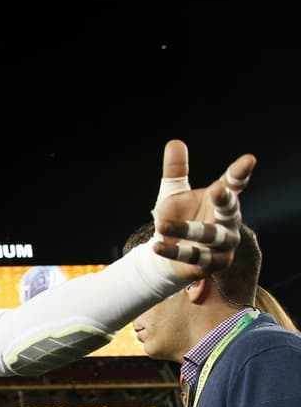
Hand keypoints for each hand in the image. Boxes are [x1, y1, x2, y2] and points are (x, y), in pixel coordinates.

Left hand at [149, 140, 253, 280]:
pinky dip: (174, 251)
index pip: (234, 184)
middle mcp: (228, 221)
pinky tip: (157, 245)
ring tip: (161, 224)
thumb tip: (174, 142)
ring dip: (186, 229)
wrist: (167, 254)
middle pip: (230, 209)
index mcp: (221, 200)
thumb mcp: (172, 194)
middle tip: (218, 189)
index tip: (249, 159)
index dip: (241, 172)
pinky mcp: (213, 263)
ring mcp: (224, 244)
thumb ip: (175, 171)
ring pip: (210, 235)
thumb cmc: (177, 219)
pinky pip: (195, 257)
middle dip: (225, 200)